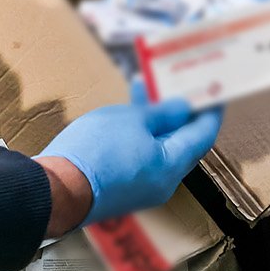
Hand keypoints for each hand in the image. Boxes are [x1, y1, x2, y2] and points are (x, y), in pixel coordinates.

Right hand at [37, 85, 222, 227]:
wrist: (53, 189)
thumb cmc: (96, 151)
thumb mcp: (132, 120)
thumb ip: (163, 113)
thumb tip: (185, 109)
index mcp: (172, 166)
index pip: (204, 134)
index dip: (210, 109)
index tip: (215, 88)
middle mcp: (163, 182)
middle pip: (183, 141)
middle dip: (180, 109)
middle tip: (182, 81)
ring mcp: (142, 187)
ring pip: (159, 146)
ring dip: (156, 116)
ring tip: (148, 83)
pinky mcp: (122, 187)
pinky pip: (141, 155)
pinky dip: (140, 132)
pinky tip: (127, 110)